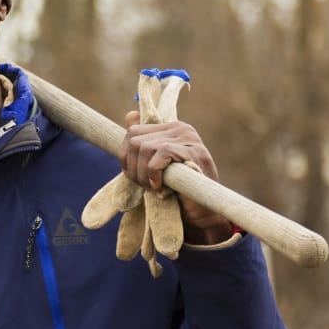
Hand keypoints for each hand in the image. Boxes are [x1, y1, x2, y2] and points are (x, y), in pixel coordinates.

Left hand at [119, 113, 233, 244]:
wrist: (201, 213)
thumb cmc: (177, 190)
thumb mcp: (154, 165)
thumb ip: (143, 142)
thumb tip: (130, 115)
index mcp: (171, 129)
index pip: (134, 132)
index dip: (126, 157)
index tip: (135, 176)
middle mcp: (181, 128)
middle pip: (136, 141)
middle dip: (133, 168)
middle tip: (145, 186)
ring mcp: (189, 138)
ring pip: (145, 147)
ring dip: (143, 174)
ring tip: (153, 187)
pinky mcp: (193, 151)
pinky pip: (161, 154)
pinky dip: (154, 173)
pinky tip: (160, 187)